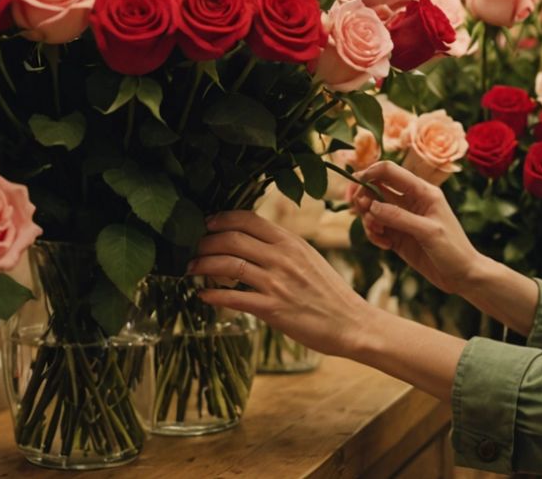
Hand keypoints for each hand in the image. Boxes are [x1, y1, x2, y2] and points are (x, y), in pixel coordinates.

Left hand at [190, 210, 366, 357]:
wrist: (351, 322)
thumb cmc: (330, 292)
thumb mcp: (309, 259)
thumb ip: (283, 248)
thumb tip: (253, 241)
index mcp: (292, 242)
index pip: (249, 219)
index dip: (222, 218)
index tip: (207, 224)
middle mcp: (283, 257)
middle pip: (232, 239)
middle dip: (205, 242)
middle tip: (193, 250)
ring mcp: (277, 283)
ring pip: (228, 265)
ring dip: (203, 266)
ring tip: (191, 270)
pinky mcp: (273, 309)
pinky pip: (233, 298)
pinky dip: (212, 295)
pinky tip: (202, 295)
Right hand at [350, 160, 481, 295]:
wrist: (462, 276)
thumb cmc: (453, 249)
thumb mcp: (428, 232)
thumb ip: (399, 218)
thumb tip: (371, 206)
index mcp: (422, 191)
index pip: (390, 171)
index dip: (369, 173)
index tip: (354, 186)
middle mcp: (411, 201)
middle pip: (376, 188)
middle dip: (364, 197)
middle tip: (362, 212)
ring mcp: (403, 219)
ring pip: (373, 209)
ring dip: (368, 219)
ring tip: (378, 233)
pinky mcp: (397, 236)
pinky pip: (376, 228)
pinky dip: (374, 234)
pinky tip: (384, 245)